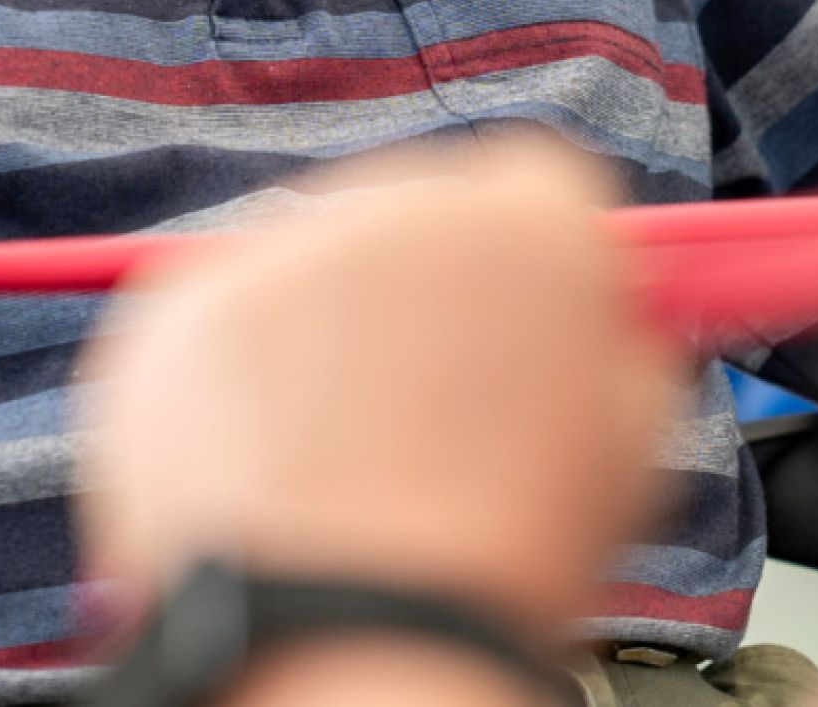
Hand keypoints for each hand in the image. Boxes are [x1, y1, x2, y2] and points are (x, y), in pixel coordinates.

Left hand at [73, 134, 684, 644]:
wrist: (353, 633)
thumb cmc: (503, 558)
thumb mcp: (636, 439)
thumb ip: (618, 345)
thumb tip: (596, 324)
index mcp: (531, 222)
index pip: (535, 184)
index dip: (528, 263)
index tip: (518, 320)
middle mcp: (402, 201)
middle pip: (418, 208)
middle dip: (423, 291)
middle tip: (426, 406)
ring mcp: (279, 250)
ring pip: (314, 262)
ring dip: (329, 329)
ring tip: (343, 455)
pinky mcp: (180, 306)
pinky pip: (218, 317)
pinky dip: (237, 377)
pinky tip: (271, 462)